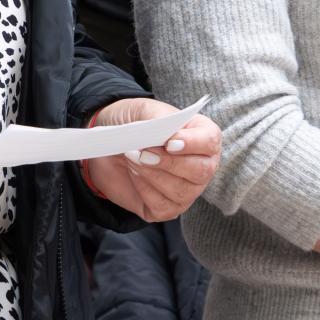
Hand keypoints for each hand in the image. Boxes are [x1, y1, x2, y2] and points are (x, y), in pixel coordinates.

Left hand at [81, 98, 220, 221]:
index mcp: (202, 136)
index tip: (169, 142)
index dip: (192, 143)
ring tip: (132, 157)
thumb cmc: (133, 124)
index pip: (210, 141)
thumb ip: (157, 118)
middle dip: (169, 162)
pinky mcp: (168, 208)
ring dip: (151, 174)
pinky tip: (133, 173)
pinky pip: (162, 206)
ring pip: (180, 191)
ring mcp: (187, 190)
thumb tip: (165, 133)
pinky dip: (143, 188)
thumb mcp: (142, 111)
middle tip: (143, 152)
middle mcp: (202, 165)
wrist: (109, 145)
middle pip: (201, 171)